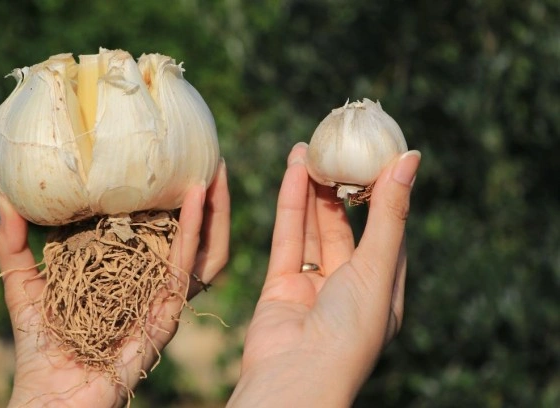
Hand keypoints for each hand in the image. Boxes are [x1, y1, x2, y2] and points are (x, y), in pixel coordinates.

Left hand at [0, 160, 228, 407]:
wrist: (50, 397)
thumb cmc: (39, 347)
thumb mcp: (23, 283)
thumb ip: (13, 244)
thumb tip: (4, 196)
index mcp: (120, 274)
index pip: (146, 228)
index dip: (160, 195)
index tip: (167, 157)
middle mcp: (144, 282)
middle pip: (179, 233)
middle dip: (198, 198)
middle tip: (205, 156)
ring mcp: (158, 298)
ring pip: (193, 246)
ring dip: (206, 208)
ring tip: (212, 169)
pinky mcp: (165, 314)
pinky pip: (182, 268)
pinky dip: (191, 233)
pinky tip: (194, 199)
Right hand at [227, 143, 419, 406]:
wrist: (296, 375)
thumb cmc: (349, 329)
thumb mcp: (378, 265)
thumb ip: (389, 212)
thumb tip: (411, 157)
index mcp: (384, 288)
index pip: (387, 230)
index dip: (382, 192)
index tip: (377, 153)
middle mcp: (350, 286)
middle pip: (346, 226)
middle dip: (341, 187)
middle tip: (336, 146)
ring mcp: (313, 286)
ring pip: (313, 228)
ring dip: (311, 189)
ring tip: (307, 148)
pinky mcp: (281, 284)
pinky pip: (287, 237)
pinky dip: (290, 204)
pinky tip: (292, 170)